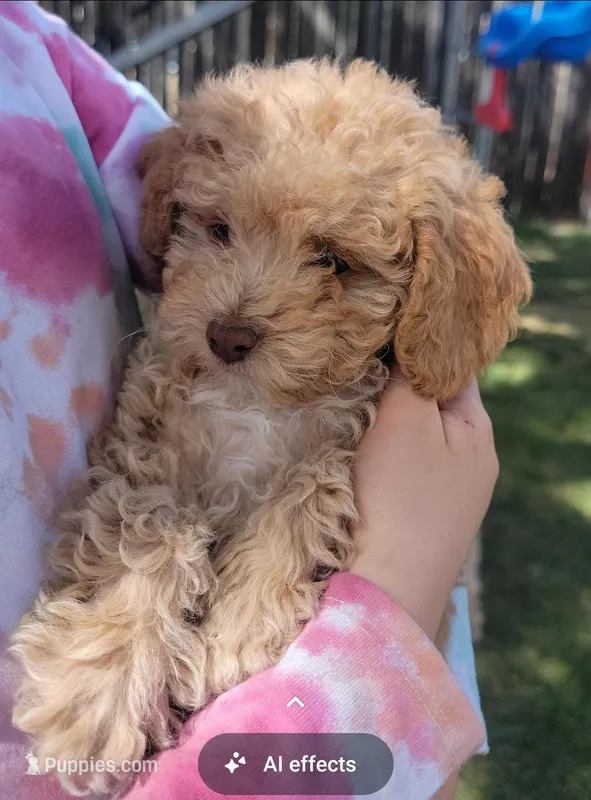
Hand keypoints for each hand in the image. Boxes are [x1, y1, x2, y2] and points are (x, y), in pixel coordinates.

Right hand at [349, 369, 497, 638]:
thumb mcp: (409, 418)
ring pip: (411, 435)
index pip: (452, 367)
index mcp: (477, 430)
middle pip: (430, 401)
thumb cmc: (400, 497)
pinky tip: (355, 453)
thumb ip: (412, 374)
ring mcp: (445, 492)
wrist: (385, 589)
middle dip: (395, 383)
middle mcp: (469, 460)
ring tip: (348, 408)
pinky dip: (377, 452)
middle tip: (353, 367)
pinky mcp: (416, 516)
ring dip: (383, 420)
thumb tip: (409, 342)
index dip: (417, 345)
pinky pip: (399, 467)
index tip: (378, 331)